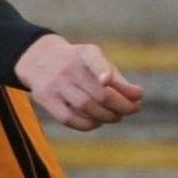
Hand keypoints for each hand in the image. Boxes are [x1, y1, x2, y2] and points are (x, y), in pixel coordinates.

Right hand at [14, 34, 144, 130]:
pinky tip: (97, 122)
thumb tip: (138, 97)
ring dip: (106, 116)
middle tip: (131, 109)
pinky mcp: (46, 100)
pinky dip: (88, 124)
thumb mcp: (96, 61)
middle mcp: (68, 68)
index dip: (102, 71)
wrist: (38, 59)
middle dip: (121, 105)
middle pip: (98, 93)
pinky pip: (69, 119)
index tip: (107, 80)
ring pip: (85, 107)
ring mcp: (55, 84)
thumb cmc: (78, 63)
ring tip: (116, 116)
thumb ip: (118, 79)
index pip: (94, 61)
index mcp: (84, 54)